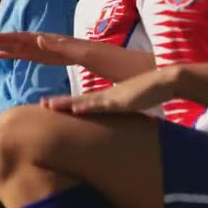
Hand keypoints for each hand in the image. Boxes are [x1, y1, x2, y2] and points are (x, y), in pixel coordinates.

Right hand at [0, 32, 89, 65]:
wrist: (96, 55)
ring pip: (17, 46)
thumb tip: (37, 39)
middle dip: (0, 40)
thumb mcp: (73, 50)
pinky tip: (0, 55)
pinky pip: (24, 55)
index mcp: (47, 39)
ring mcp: (41, 49)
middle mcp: (41, 42)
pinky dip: (11, 54)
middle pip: (17, 40)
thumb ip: (56, 45)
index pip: (23, 37)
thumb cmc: (86, 52)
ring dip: (2, 46)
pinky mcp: (43, 57)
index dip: (7, 38)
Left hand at [41, 67, 177, 113]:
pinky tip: (76, 109)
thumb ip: (123, 113)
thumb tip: (118, 125)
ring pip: (84, 102)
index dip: (67, 104)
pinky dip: (87, 107)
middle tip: (42, 104)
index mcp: (107, 99)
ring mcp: (111, 98)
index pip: (83, 102)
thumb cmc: (150, 94)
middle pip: (78, 101)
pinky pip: (101, 105)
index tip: (52, 106)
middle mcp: (106, 97)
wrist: (164, 81)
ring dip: (66, 104)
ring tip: (49, 105)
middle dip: (60, 103)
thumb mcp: (132, 107)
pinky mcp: (120, 101)